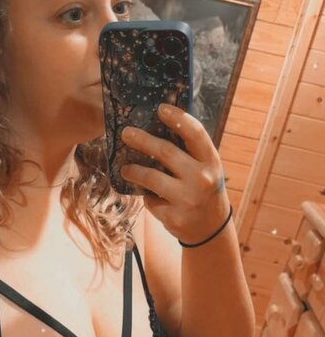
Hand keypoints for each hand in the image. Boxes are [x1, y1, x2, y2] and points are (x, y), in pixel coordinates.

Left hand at [119, 103, 230, 245]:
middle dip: (142, 140)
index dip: (177, 118)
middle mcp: (201, 179)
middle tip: (126, 134)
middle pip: (166, 152)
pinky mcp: (173, 217)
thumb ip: (189, 152)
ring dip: (134, 171)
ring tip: (125, 169)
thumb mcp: (205, 169)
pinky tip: (148, 195)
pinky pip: (151, 201)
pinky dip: (147, 196)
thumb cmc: (203, 190)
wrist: (210, 228)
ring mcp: (187, 199)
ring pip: (151, 178)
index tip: (160, 108)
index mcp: (211, 161)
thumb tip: (157, 128)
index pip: (195, 133)